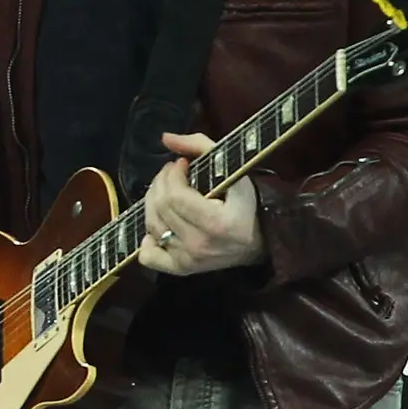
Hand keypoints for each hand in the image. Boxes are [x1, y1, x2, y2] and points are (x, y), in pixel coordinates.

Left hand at [137, 133, 263, 276]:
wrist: (260, 243)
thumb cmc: (247, 206)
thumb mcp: (236, 172)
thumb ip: (202, 147)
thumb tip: (166, 138)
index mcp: (216, 223)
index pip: (174, 195)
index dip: (171, 174)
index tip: (180, 165)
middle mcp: (200, 245)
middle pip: (160, 208)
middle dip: (160, 183)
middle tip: (170, 174)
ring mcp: (189, 260)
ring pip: (151, 226)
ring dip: (152, 202)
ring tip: (165, 191)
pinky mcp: (181, 270)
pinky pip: (149, 256)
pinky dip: (147, 239)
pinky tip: (160, 225)